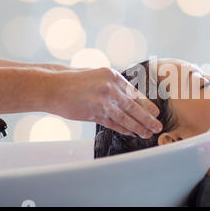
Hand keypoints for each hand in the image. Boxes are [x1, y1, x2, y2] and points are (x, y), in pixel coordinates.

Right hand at [48, 67, 162, 137]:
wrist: (51, 86)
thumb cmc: (72, 80)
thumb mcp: (97, 76)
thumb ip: (113, 86)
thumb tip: (129, 97)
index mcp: (112, 76)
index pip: (134, 93)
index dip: (147, 105)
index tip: (156, 112)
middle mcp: (110, 87)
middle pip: (134, 107)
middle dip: (148, 118)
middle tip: (158, 126)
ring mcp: (102, 101)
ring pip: (125, 117)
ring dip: (138, 127)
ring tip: (147, 134)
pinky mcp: (94, 113)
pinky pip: (113, 123)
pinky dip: (123, 129)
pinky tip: (131, 133)